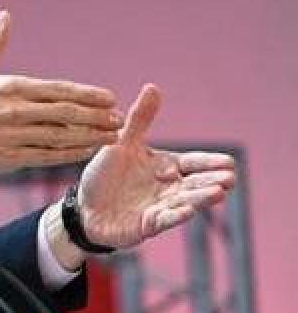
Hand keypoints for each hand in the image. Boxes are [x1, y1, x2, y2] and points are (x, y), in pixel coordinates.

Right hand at [0, 11, 121, 199]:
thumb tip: (5, 16)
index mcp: (9, 87)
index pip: (58, 90)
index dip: (87, 95)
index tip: (109, 98)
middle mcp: (14, 111)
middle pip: (66, 113)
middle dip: (96, 116)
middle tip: (118, 119)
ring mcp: (11, 136)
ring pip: (60, 136)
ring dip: (90, 136)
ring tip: (111, 137)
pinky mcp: (5, 159)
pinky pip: (45, 157)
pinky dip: (68, 155)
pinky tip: (85, 152)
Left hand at [76, 84, 235, 248]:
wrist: (83, 208)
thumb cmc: (104, 176)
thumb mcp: (122, 144)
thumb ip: (139, 120)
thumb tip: (152, 87)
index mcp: (166, 166)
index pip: (193, 163)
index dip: (209, 163)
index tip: (228, 162)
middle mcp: (168, 187)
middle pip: (195, 183)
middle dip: (212, 181)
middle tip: (229, 178)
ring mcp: (160, 207)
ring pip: (185, 202)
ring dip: (201, 198)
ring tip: (218, 193)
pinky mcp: (147, 225)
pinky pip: (164, 220)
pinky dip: (176, 215)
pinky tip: (188, 211)